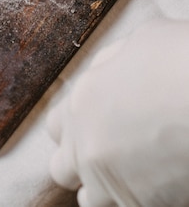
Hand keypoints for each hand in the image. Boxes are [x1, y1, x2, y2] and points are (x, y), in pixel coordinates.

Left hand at [47, 18, 188, 206]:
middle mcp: (85, 142)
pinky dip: (133, 201)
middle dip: (79, 163)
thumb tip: (115, 70)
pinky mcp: (136, 204)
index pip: (56, 125)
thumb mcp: (144, 42)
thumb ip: (116, 63)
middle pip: (62, 167)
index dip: (73, 128)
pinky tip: (157, 187)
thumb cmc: (182, 62)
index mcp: (83, 99)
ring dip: (103, 189)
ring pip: (89, 199)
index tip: (93, 128)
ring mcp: (108, 179)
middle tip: (109, 155)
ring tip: (132, 175)